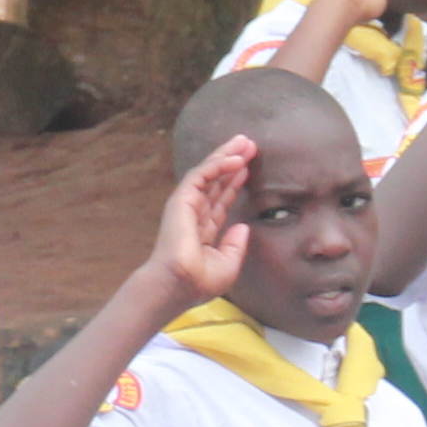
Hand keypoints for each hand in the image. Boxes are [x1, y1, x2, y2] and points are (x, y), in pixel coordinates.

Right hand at [149, 132, 255, 303]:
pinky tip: (236, 158)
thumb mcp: (227, 265)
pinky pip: (201, 175)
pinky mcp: (182, 199)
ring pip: (208, 173)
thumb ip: (235, 246)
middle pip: (215, 182)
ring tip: (245, 142)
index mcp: (202, 231)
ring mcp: (186, 206)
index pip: (219, 201)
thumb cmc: (198, 282)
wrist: (177, 284)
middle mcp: (194, 215)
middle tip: (248, 144)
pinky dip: (218, 164)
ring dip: (226, 156)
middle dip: (231, 162)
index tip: (247, 168)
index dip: (233, 184)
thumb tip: (243, 227)